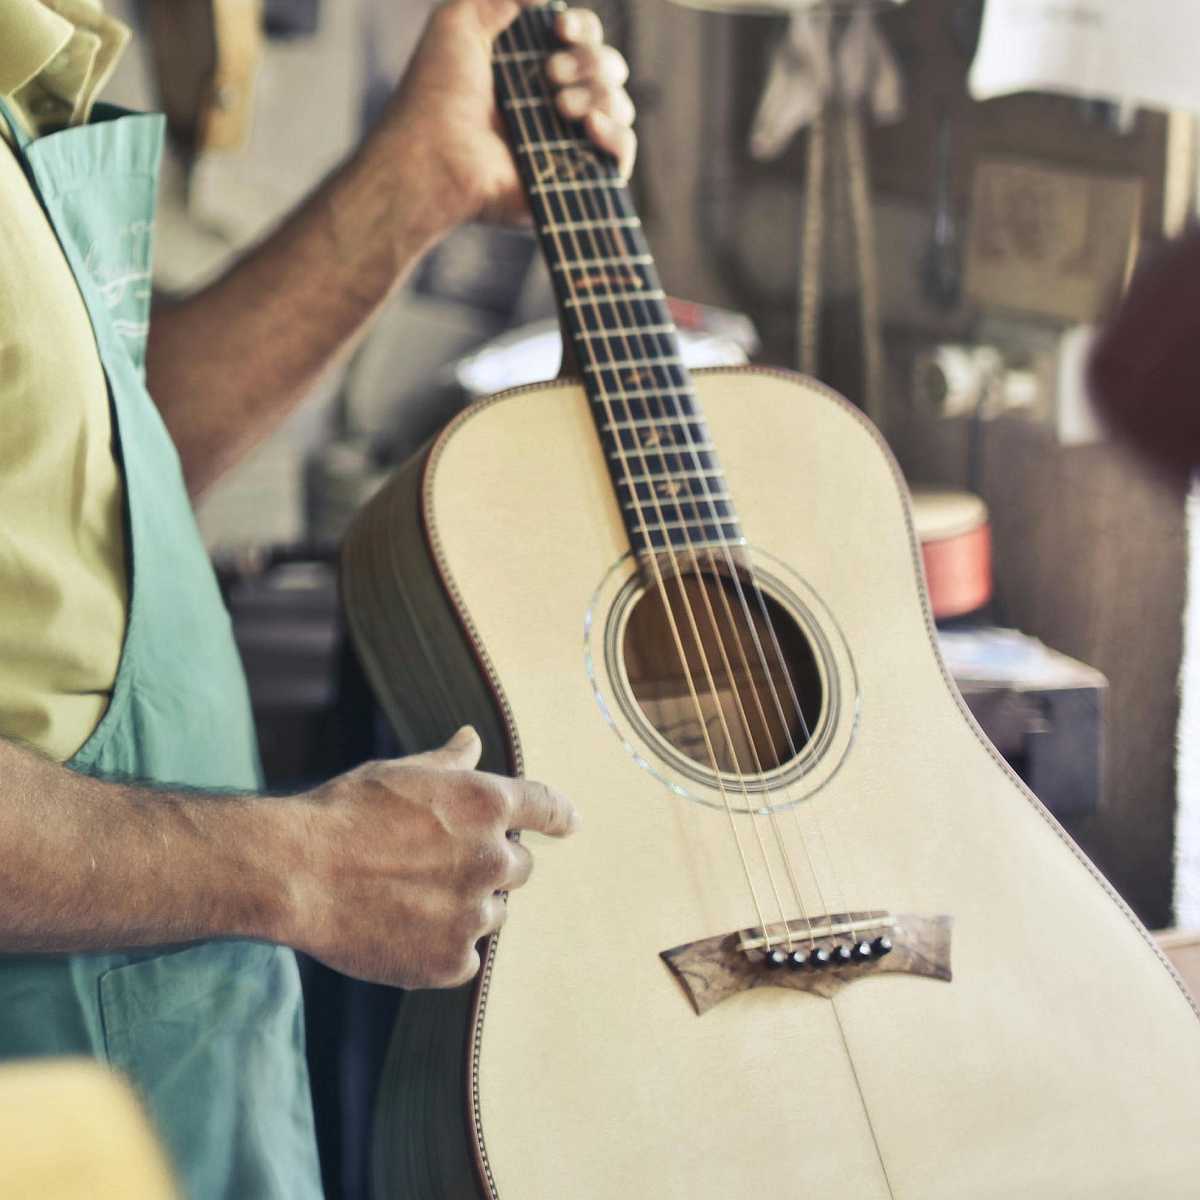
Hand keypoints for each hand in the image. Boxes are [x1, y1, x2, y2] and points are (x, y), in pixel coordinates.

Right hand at [288, 727, 578, 987]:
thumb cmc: (346, 813)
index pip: (549, 808)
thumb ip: (450, 762)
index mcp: (488, 803)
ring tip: (410, 897)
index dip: (560, 816)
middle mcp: (493, 858)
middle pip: (519, 868)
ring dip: (467, 907)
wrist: (296, 872)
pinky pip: (465, 957)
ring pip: (492, 914)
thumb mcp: (402, 772)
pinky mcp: (451, 962)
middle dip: (490, 865)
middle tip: (437, 864)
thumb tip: (472, 737)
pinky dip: (443, 949)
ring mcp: (474, 914)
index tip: (569, 824)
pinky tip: (402, 931)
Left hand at [380, 0, 636, 228]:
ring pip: (619, 105)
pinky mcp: (577, 182)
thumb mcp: (459, 21)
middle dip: (589, 61)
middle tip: (550, 75)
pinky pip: (624, 154)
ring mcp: (568, 144)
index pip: (582, 40)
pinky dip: (617, 134)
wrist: (435, 155)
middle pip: (608, 68)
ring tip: (559, 106)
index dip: (582, 28)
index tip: (559, 30)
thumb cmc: (438, 92)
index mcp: (532, 69)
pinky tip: (591, 126)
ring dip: (598, 93)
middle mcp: (554, 105)